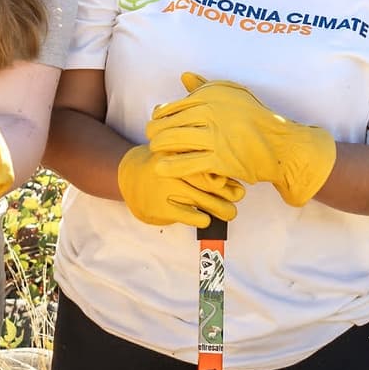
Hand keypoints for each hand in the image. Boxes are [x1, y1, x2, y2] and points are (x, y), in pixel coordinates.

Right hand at [117, 141, 241, 229]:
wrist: (129, 178)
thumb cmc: (166, 168)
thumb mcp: (182, 159)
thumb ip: (208, 169)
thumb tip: (239, 189)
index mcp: (179, 149)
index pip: (210, 162)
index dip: (227, 176)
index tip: (236, 183)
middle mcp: (172, 167)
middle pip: (209, 182)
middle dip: (229, 194)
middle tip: (237, 198)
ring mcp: (165, 186)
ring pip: (203, 200)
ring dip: (222, 209)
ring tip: (229, 212)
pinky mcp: (160, 206)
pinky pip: (189, 216)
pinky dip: (202, 219)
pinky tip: (205, 219)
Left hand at [151, 72, 335, 206]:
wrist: (281, 146)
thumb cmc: (255, 119)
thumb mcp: (233, 95)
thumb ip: (205, 87)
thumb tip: (184, 76)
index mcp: (211, 95)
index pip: (173, 106)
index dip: (160, 116)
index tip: (157, 123)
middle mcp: (211, 112)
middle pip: (168, 124)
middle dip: (156, 133)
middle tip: (153, 139)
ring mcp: (215, 136)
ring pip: (173, 142)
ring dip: (160, 148)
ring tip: (157, 152)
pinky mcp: (220, 160)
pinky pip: (187, 164)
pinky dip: (171, 167)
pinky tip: (162, 168)